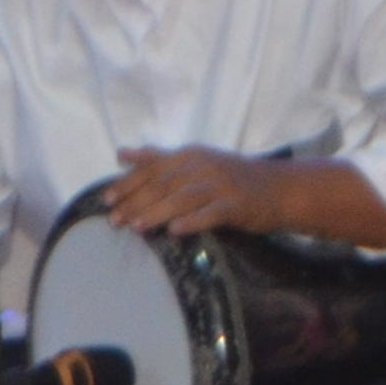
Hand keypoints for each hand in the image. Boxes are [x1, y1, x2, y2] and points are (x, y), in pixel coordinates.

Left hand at [102, 146, 280, 237]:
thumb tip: (122, 154)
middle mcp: (203, 166)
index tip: (106, 201)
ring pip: (182, 198)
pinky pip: (211, 213)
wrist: (279, 188)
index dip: (127, 184)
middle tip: (115, 221)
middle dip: (136, 202)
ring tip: (137, 227)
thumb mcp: (195, 161)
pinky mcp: (236, 205)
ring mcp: (221, 185)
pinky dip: (192, 221)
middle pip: (163, 184)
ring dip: (157, 212)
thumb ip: (158, 159)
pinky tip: (175, 231)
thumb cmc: (230, 177)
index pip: (151, 168)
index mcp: (190, 156)